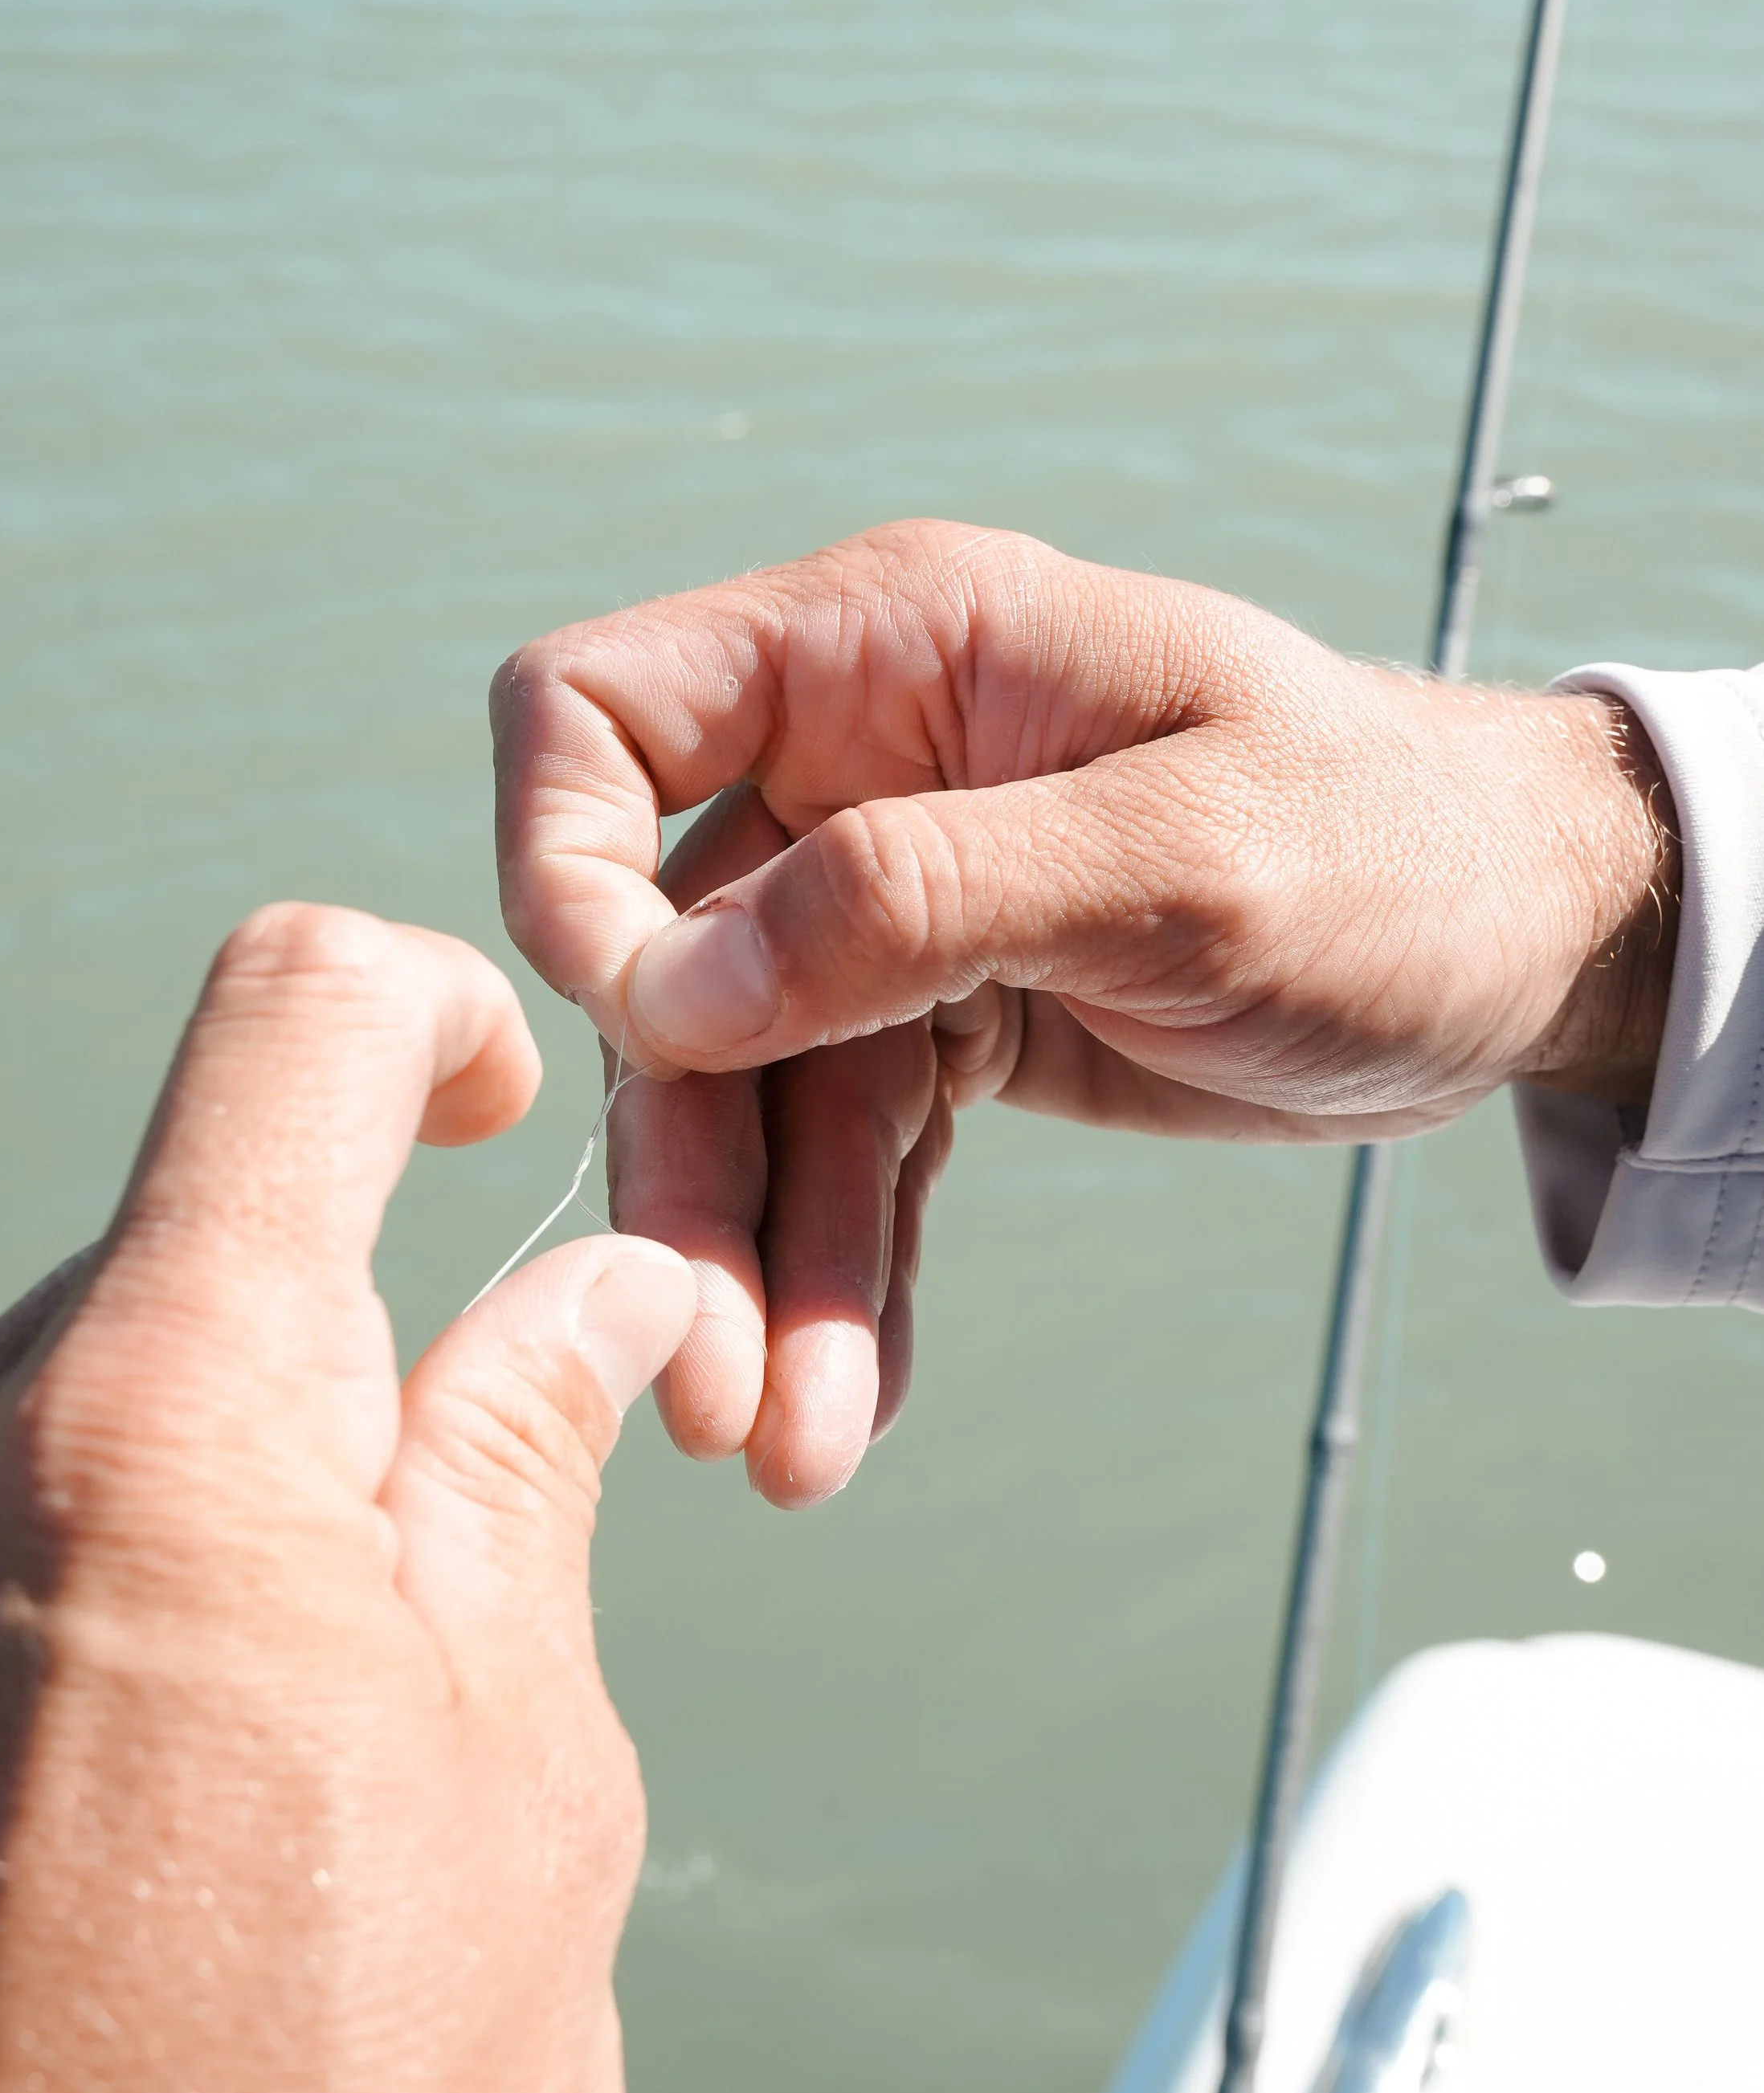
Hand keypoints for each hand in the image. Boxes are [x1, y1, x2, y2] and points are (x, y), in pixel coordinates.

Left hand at [0, 905, 695, 2092]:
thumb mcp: (521, 1798)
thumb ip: (519, 1479)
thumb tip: (590, 1306)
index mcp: (155, 1442)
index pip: (283, 1029)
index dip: (424, 1015)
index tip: (487, 1096)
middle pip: (179, 1241)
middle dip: (336, 1340)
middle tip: (451, 1552)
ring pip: (67, 1403)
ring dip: (205, 1491)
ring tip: (286, 1759)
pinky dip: (77, 1593)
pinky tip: (148, 1812)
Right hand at [492, 520, 1674, 1507]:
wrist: (1528, 944)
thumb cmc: (1392, 848)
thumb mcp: (1183, 859)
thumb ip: (921, 897)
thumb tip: (671, 988)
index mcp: (889, 647)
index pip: (602, 711)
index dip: (564, 861)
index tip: (645, 1033)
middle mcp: (855, 763)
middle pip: (667, 960)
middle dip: (689, 1167)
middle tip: (701, 1376)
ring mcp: (893, 900)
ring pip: (755, 1092)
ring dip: (762, 1268)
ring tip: (791, 1445)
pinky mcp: (946, 1019)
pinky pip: (851, 1154)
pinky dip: (845, 1274)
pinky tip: (851, 1397)